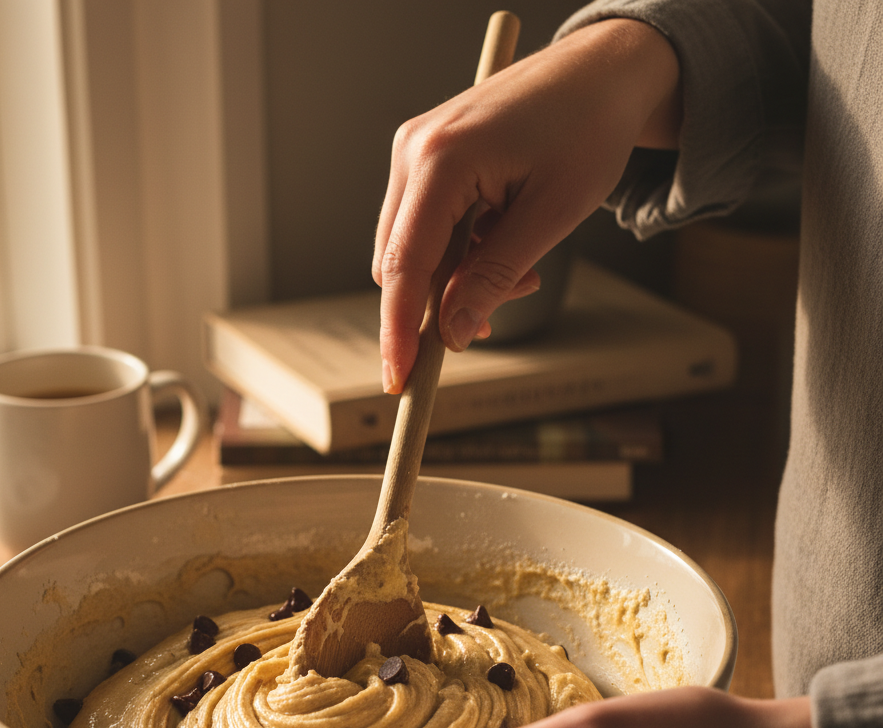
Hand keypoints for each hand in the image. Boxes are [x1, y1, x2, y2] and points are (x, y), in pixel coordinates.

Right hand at [375, 18, 682, 392]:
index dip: (399, 332)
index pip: (404, 266)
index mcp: (441, 159)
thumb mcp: (551, 215)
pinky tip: (504, 243)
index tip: (398, 381)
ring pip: (413, 250)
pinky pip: (427, 227)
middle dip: (443, 301)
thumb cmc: (589, 127)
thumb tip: (452, 336)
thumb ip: (493, 278)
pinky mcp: (428, 158)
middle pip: (400, 263)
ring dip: (457, 278)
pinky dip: (460, 253)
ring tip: (521, 268)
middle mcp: (414, 151)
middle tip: (505, 306)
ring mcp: (416, 152)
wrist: (605, 69)